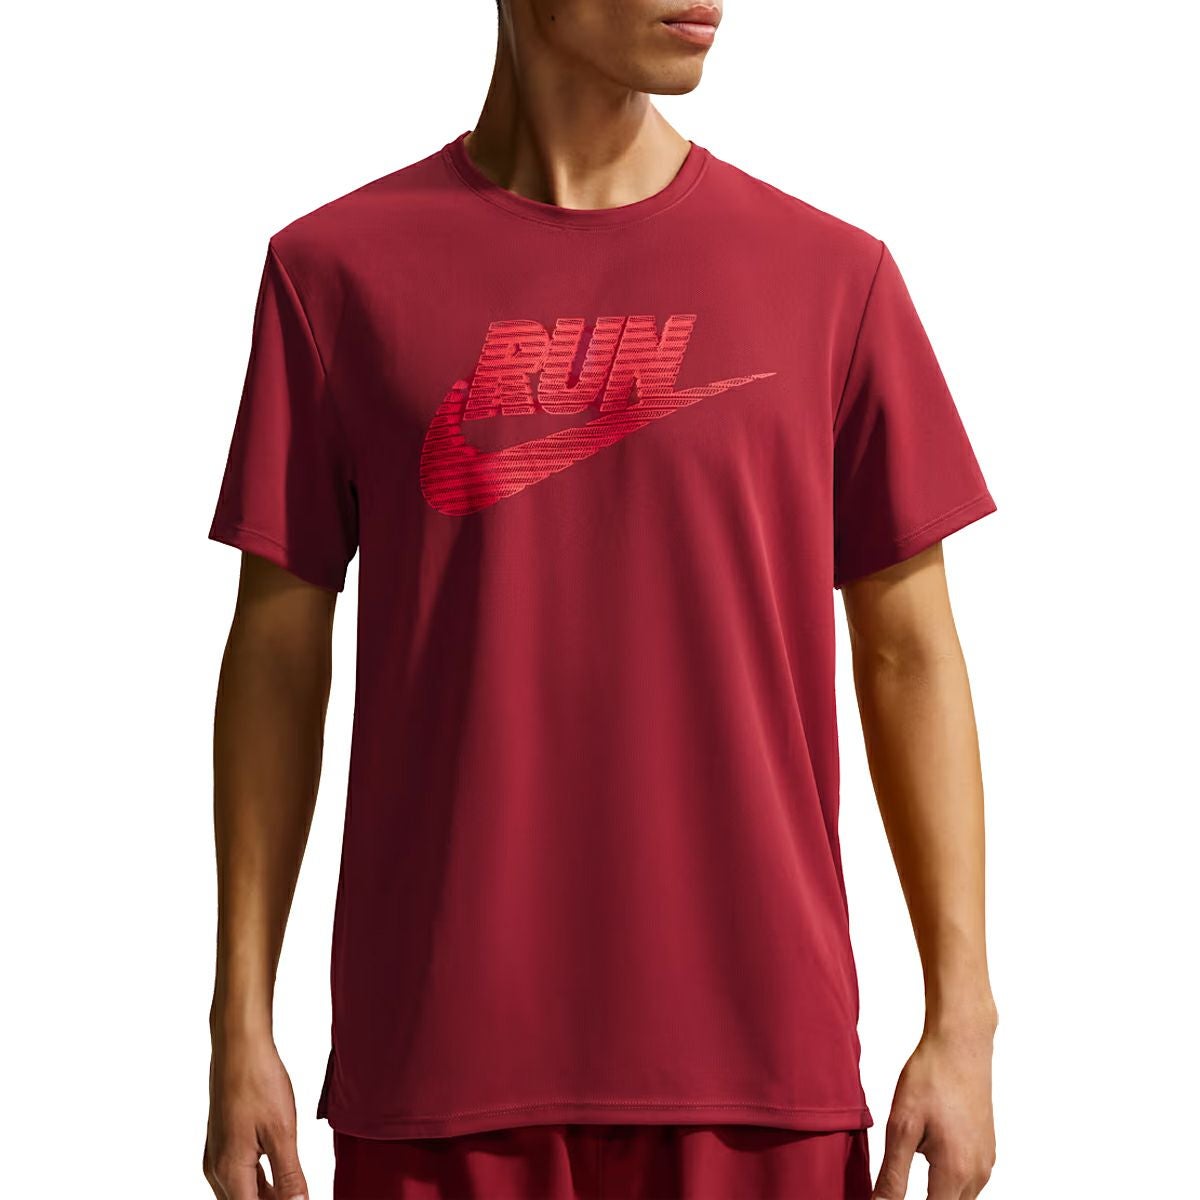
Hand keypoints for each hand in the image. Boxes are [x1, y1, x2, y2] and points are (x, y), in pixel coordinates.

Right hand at [203, 1033, 308, 1199]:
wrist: (238, 1046)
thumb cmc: (258, 1082)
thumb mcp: (282, 1132)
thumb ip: (289, 1176)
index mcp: (230, 1171)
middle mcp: (217, 1169)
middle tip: (299, 1195)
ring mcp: (217, 1155)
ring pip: (241, 1193)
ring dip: (266, 1198)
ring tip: (293, 1192)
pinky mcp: (222, 1142)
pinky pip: (239, 1175)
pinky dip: (259, 1183)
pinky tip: (278, 1179)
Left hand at [871, 1023, 995, 1198]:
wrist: (960, 1045)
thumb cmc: (930, 1078)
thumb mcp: (902, 1126)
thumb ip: (893, 1175)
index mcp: (955, 1172)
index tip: (889, 1197)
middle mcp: (977, 1174)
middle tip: (895, 1182)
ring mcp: (986, 1162)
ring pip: (958, 1197)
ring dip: (935, 1192)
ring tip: (913, 1155)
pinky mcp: (986, 1150)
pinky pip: (967, 1180)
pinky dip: (946, 1178)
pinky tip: (929, 1149)